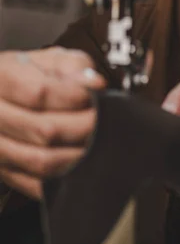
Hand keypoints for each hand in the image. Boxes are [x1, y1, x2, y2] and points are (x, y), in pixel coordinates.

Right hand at [0, 47, 105, 199]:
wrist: (1, 97)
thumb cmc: (25, 75)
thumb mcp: (48, 59)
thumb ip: (72, 67)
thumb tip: (94, 83)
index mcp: (1, 78)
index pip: (40, 93)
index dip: (74, 97)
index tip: (95, 95)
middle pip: (44, 130)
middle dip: (84, 127)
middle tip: (104, 120)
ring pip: (41, 161)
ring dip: (79, 154)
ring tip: (98, 141)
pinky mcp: (5, 171)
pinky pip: (37, 184)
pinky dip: (64, 177)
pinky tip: (81, 164)